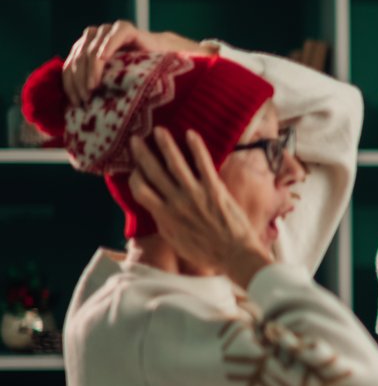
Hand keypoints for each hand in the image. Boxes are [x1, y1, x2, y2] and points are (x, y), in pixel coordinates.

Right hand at [62, 22, 206, 104]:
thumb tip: (214, 55)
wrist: (157, 61)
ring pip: (79, 51)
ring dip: (75, 76)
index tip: (101, 73)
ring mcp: (97, 41)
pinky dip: (70, 77)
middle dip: (86, 70)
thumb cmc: (170, 64)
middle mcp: (113, 32)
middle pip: (92, 43)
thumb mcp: (179, 62)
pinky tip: (73, 96)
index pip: (118, 31)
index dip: (106, 49)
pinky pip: (73, 60)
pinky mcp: (88, 53)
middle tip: (88, 95)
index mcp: (134, 32)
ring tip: (79, 100)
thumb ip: (191, 56)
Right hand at [127, 129, 272, 286]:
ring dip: (166, 144)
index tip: (135, 168)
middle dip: (143, 153)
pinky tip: (191, 134)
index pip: (140, 190)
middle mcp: (176, 202)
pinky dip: (197, 148)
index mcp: (164, 216)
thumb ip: (163, 222)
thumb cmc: (206, 252)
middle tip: (136, 139)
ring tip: (159, 130)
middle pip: (153, 172)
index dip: (134, 177)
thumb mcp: (175, 240)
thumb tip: (154, 208)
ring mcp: (196, 194)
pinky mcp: (215, 189)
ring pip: (175, 163)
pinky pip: (204, 164)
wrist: (235, 255)